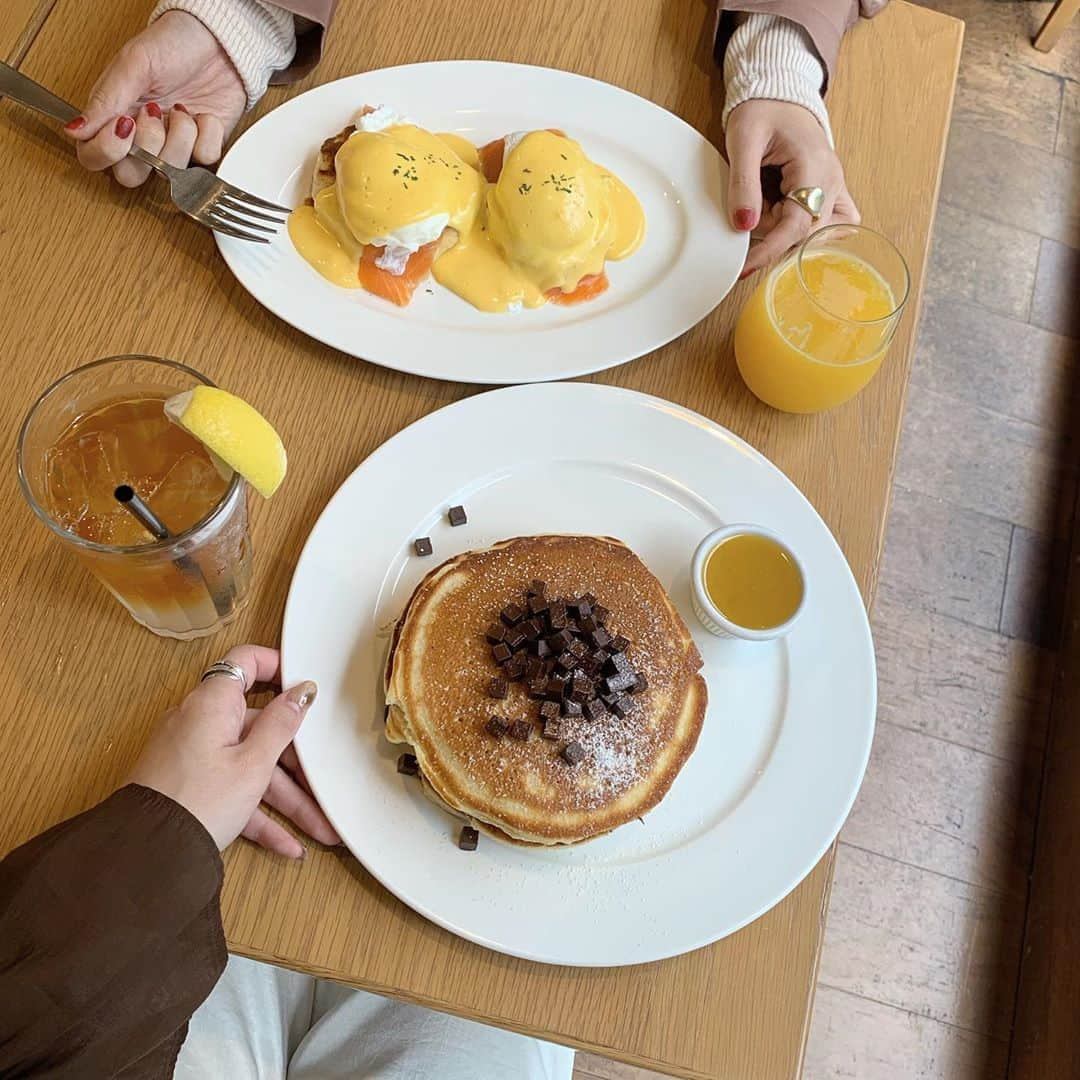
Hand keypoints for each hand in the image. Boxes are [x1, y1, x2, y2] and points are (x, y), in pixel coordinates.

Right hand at [63, 10, 245, 187]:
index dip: (106, 152)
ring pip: (169, 172)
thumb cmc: (172, 44)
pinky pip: (203, 160)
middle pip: (130, 176)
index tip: (124, 125)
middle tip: (154, 113)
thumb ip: (105, 100)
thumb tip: (74, 130)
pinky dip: (207, 136)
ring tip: (182, 108)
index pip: (93, 156)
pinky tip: (205, 115)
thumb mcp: (133, 64)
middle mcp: (141, 138)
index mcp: (113, 116)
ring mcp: (173, 146)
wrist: (218, 41)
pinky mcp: (203, 147)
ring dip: (179, 138)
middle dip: (147, 148)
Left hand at [128, 644, 339, 857]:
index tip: (304, 685)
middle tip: (324, 783)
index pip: (245, 662)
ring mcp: (193, 755)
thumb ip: (281, 724)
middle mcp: (200, 722)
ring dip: (285, 800)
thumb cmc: (198, 801)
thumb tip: (301, 691)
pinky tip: (286, 845)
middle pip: (259, 728)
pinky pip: (230, 790)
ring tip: (318, 829)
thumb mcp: (253, 764)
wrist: (146, 855)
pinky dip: (256, 812)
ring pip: (249, 766)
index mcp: (212, 704)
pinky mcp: (190, 785)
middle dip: (296, 763)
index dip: (276, 666)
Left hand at [726, 99, 859, 278]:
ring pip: (814, 234)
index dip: (770, 249)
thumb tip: (744, 225)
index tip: (746, 266)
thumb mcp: (743, 140)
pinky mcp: (830, 192)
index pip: (796, 224)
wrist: (779, 93)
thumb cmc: (762, 110)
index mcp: (814, 166)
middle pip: (805, 235)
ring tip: (766, 198)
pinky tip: (782, 211)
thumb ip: (743, 184)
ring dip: (785, 229)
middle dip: (774, 232)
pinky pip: (827, 226)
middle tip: (752, 204)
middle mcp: (832, 180)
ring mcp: (835, 187)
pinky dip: (802, 228)